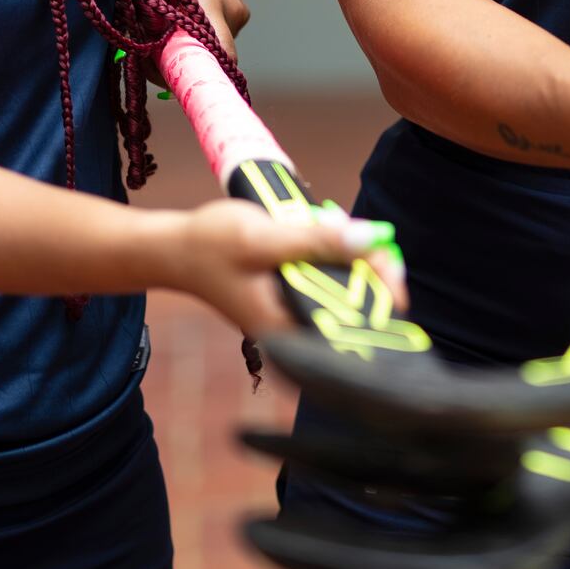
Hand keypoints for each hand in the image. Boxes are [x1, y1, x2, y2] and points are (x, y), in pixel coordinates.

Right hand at [171, 200, 405, 334]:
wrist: (175, 249)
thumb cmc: (210, 246)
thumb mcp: (262, 238)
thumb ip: (315, 241)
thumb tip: (367, 236)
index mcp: (287, 332)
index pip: (351, 326)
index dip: (380, 296)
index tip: (393, 267)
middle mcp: (293, 330)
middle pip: (353, 308)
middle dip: (372, 274)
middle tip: (379, 242)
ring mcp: (293, 312)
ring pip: (344, 291)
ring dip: (357, 262)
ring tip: (361, 237)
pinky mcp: (292, 294)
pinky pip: (328, 280)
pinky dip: (338, 258)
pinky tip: (339, 238)